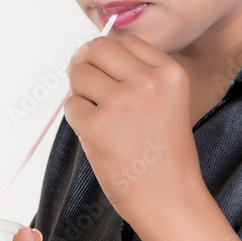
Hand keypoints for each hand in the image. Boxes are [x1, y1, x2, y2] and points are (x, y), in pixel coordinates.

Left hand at [64, 34, 203, 228]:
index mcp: (170, 72)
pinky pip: (71, 105)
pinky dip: (77, 117)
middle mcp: (147, 82)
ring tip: (96, 113)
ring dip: (80, 91)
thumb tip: (92, 54)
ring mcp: (122, 103)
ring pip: (80, 73)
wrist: (170, 199)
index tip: (104, 71)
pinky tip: (96, 134)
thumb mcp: (167, 101)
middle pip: (98, 48)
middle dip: (86, 62)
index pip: (126, 41)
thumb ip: (138, 75)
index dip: (109, 55)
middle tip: (84, 81)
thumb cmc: (165, 154)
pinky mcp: (98, 125)